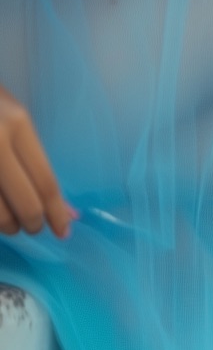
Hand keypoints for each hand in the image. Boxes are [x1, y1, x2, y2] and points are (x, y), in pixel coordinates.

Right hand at [0, 84, 74, 239]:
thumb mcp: (10, 118)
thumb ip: (34, 163)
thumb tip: (67, 212)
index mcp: (16, 123)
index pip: (46, 183)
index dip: (57, 215)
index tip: (63, 231)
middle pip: (27, 206)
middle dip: (33, 224)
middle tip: (32, 227)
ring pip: (0, 215)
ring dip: (7, 226)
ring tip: (8, 221)